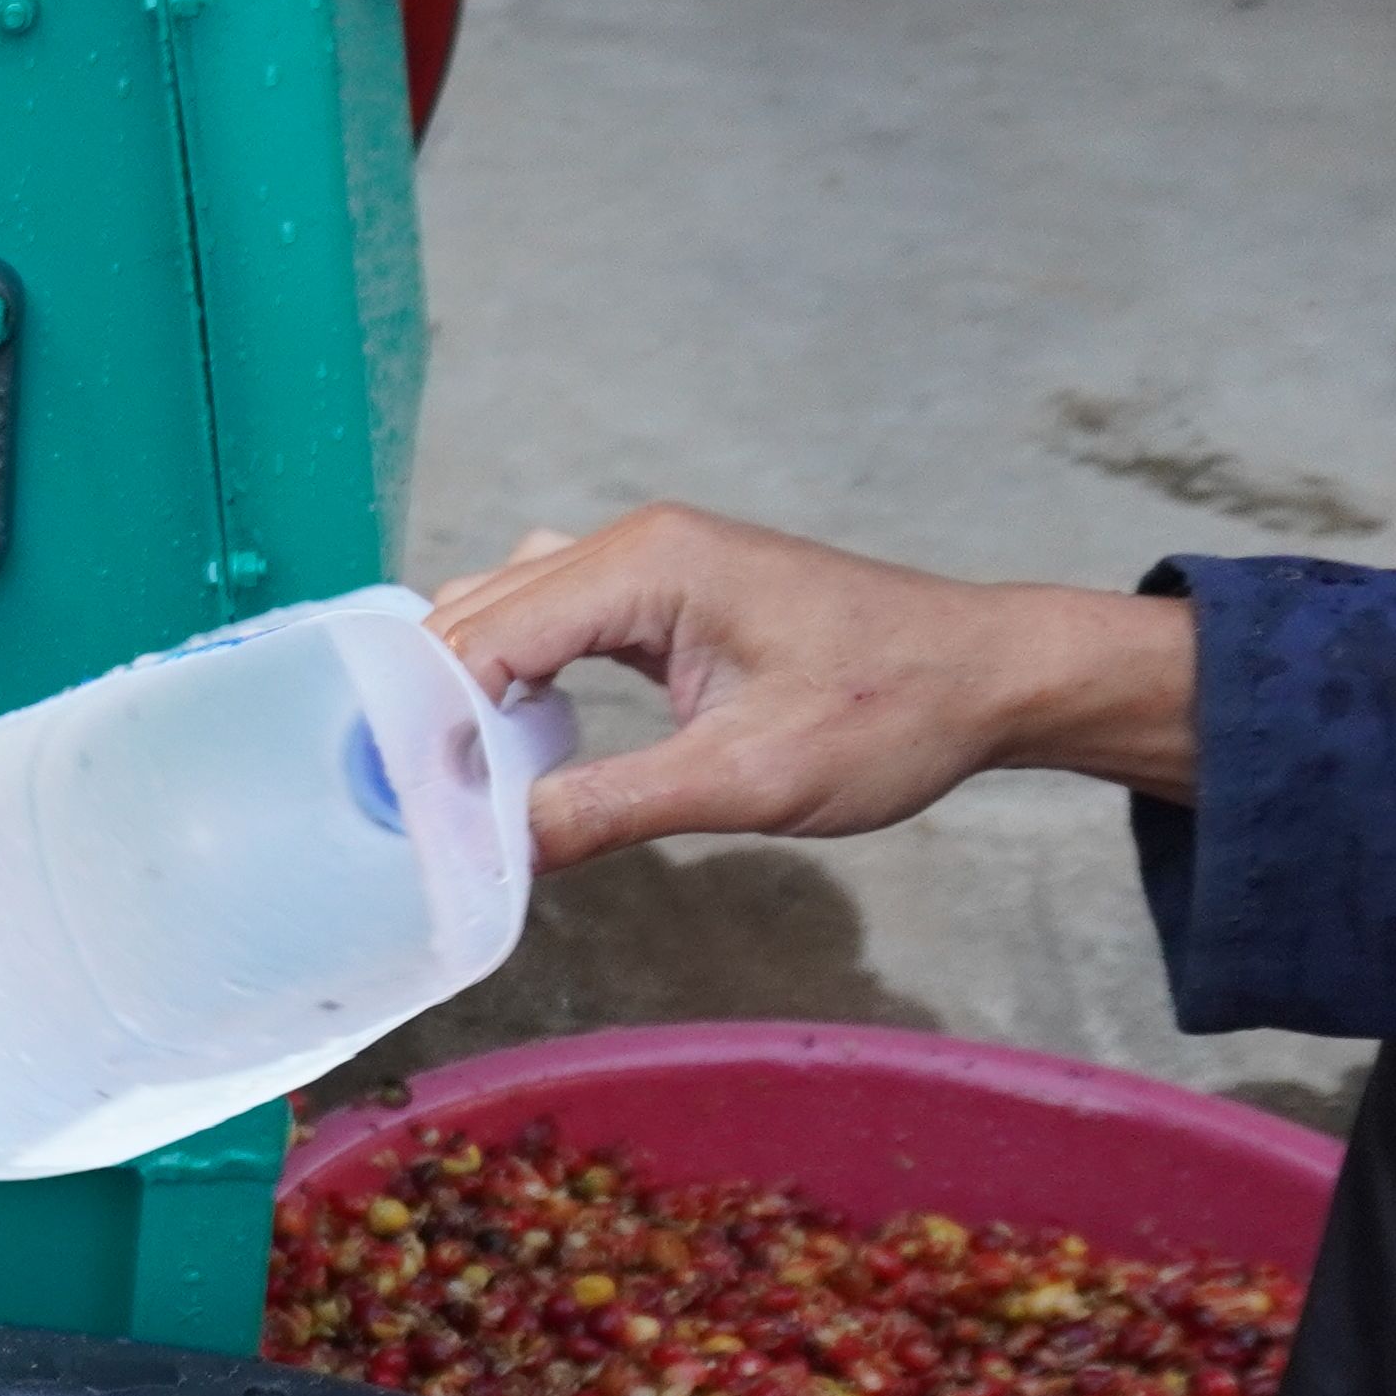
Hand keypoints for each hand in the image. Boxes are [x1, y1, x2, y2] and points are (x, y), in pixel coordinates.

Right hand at [426, 508, 1200, 870]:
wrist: (988, 676)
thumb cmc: (891, 711)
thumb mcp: (746, 780)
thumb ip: (608, 809)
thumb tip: (495, 850)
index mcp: (648, 565)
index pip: (485, 634)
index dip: (431, 723)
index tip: (406, 808)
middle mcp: (636, 545)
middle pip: (475, 614)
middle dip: (430, 706)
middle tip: (411, 809)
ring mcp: (649, 565)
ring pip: (503, 614)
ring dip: (466, 691)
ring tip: (453, 784)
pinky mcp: (664, 598)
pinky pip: (550, 623)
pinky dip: (513, 678)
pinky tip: (512, 747)